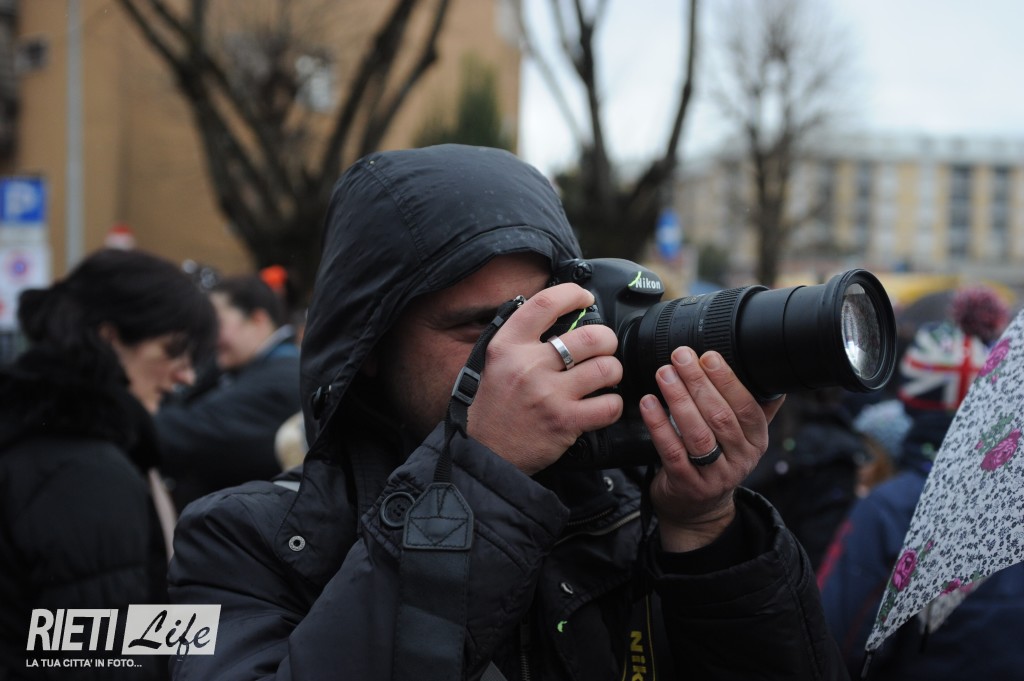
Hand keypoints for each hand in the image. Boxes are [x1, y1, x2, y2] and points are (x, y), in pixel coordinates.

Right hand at [468, 284, 622, 473]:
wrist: (485, 450)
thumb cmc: (495, 405)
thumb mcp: (496, 361)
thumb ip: (523, 338)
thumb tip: (561, 314)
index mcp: (508, 345)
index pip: (545, 303)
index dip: (573, 294)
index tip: (585, 298)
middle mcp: (528, 366)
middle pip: (591, 336)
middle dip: (607, 340)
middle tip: (603, 349)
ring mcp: (548, 394)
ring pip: (606, 368)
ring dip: (612, 371)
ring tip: (604, 377)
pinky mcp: (564, 422)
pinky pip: (609, 405)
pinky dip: (612, 404)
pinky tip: (601, 404)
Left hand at [639, 346, 784, 551]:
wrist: (697, 510)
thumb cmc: (716, 461)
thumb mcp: (741, 437)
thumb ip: (754, 407)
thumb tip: (767, 371)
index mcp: (756, 440)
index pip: (747, 406)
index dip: (728, 380)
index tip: (708, 356)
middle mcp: (740, 459)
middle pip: (720, 416)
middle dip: (698, 383)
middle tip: (680, 357)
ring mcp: (714, 475)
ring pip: (697, 433)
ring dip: (678, 399)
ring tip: (664, 374)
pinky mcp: (687, 485)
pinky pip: (672, 452)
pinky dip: (659, 425)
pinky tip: (649, 404)